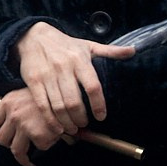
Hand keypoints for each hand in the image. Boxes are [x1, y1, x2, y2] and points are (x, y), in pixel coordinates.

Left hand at [0, 89, 52, 165]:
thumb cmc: (50, 95)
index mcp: (8, 102)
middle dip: (11, 144)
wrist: (68, 94)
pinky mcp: (37, 134)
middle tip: (21, 144)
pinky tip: (52, 139)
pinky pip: (39, 147)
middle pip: (1, 139)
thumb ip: (17, 109)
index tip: (6, 134)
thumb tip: (9, 126)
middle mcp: (13, 113)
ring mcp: (24, 125)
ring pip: (16, 150)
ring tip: (30, 160)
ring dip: (23, 157)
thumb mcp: (27, 95)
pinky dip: (47, 145)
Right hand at [13, 22, 134, 149]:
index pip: (93, 86)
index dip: (98, 104)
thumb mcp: (88, 45)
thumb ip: (110, 51)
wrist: (34, 37)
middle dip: (81, 118)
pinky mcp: (33, 82)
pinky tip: (57, 127)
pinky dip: (51, 120)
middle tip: (84, 125)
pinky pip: (42, 105)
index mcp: (80, 60)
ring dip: (67, 122)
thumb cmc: (65, 44)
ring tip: (73, 128)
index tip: (101, 116)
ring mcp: (47, 75)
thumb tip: (133, 51)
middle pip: (74, 101)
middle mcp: (63, 68)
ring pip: (58, 106)